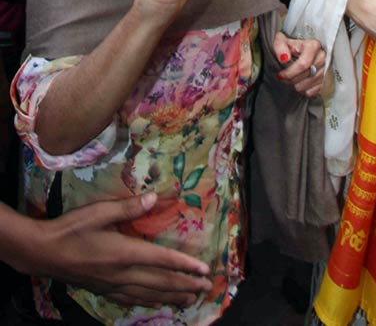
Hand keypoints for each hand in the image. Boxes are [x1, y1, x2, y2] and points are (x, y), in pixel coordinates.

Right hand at [23, 192, 211, 306]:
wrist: (43, 252)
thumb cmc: (72, 228)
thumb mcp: (100, 212)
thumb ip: (129, 207)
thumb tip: (155, 198)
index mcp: (124, 253)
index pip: (162, 261)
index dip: (185, 265)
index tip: (204, 269)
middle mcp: (122, 274)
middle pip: (160, 282)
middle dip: (186, 285)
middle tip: (206, 288)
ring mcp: (112, 285)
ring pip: (148, 294)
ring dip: (172, 296)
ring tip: (190, 298)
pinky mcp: (103, 290)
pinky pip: (131, 299)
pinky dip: (148, 301)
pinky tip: (155, 302)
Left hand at [274, 31, 325, 95]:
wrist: (301, 49)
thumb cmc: (291, 46)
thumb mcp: (282, 41)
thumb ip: (280, 47)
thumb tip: (284, 59)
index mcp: (313, 46)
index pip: (303, 64)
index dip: (290, 72)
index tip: (280, 74)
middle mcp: (322, 57)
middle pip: (305, 75)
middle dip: (290, 79)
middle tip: (282, 78)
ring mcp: (326, 69)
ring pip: (308, 85)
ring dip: (296, 85)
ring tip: (290, 79)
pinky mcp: (326, 79)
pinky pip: (313, 91)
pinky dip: (303, 90)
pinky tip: (298, 83)